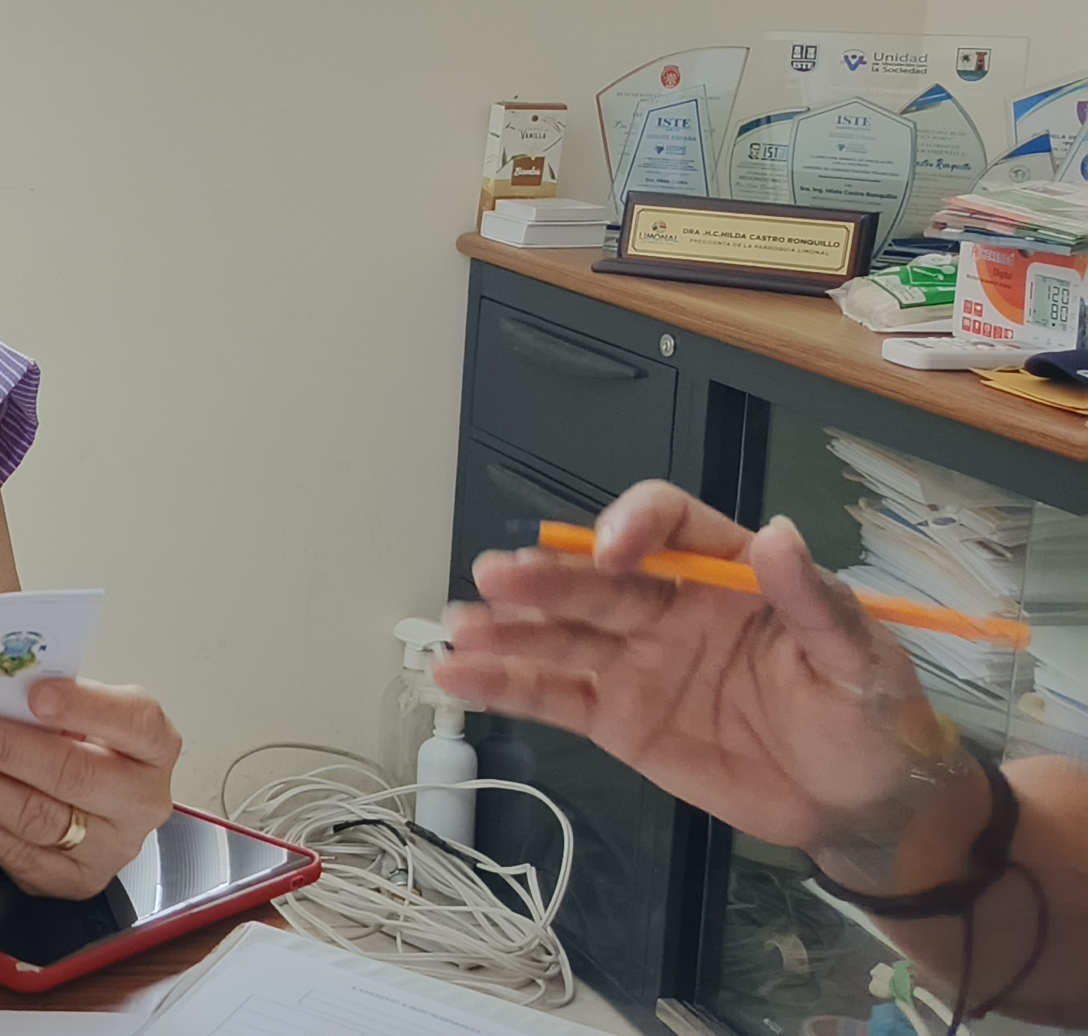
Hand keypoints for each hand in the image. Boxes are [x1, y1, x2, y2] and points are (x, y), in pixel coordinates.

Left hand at [0, 678, 178, 899]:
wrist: (89, 808)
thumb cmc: (81, 746)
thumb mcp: (80, 715)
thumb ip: (50, 700)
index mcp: (153, 745)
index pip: (132, 722)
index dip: (84, 707)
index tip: (34, 694)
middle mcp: (141, 799)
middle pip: (74, 774)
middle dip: (3, 749)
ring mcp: (112, 846)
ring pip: (39, 817)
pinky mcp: (76, 879)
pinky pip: (21, 854)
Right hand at [434, 481, 959, 860]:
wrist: (861, 809)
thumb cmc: (875, 722)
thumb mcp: (863, 660)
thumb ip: (817, 603)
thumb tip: (780, 537)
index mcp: (731, 577)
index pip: (670, 525)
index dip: (634, 526)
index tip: (609, 551)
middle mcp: (673, 609)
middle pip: (597, 579)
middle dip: (546, 577)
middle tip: (499, 577)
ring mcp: (638, 664)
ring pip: (561, 634)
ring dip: (508, 627)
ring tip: (461, 629)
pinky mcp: (618, 719)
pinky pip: (554, 695)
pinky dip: (504, 685)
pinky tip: (460, 676)